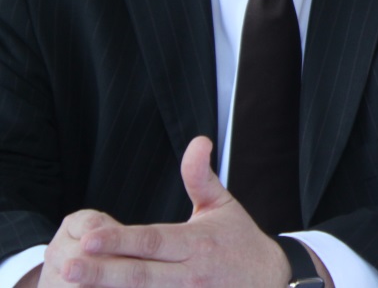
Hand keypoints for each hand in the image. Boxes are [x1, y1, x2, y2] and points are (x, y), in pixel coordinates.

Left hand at [44, 136, 291, 286]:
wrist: (272, 281)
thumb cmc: (240, 241)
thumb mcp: (223, 205)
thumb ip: (201, 177)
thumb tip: (198, 141)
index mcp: (196, 243)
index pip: (152, 241)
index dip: (120, 241)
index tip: (88, 238)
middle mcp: (190, 274)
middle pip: (140, 275)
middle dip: (102, 272)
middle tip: (67, 266)